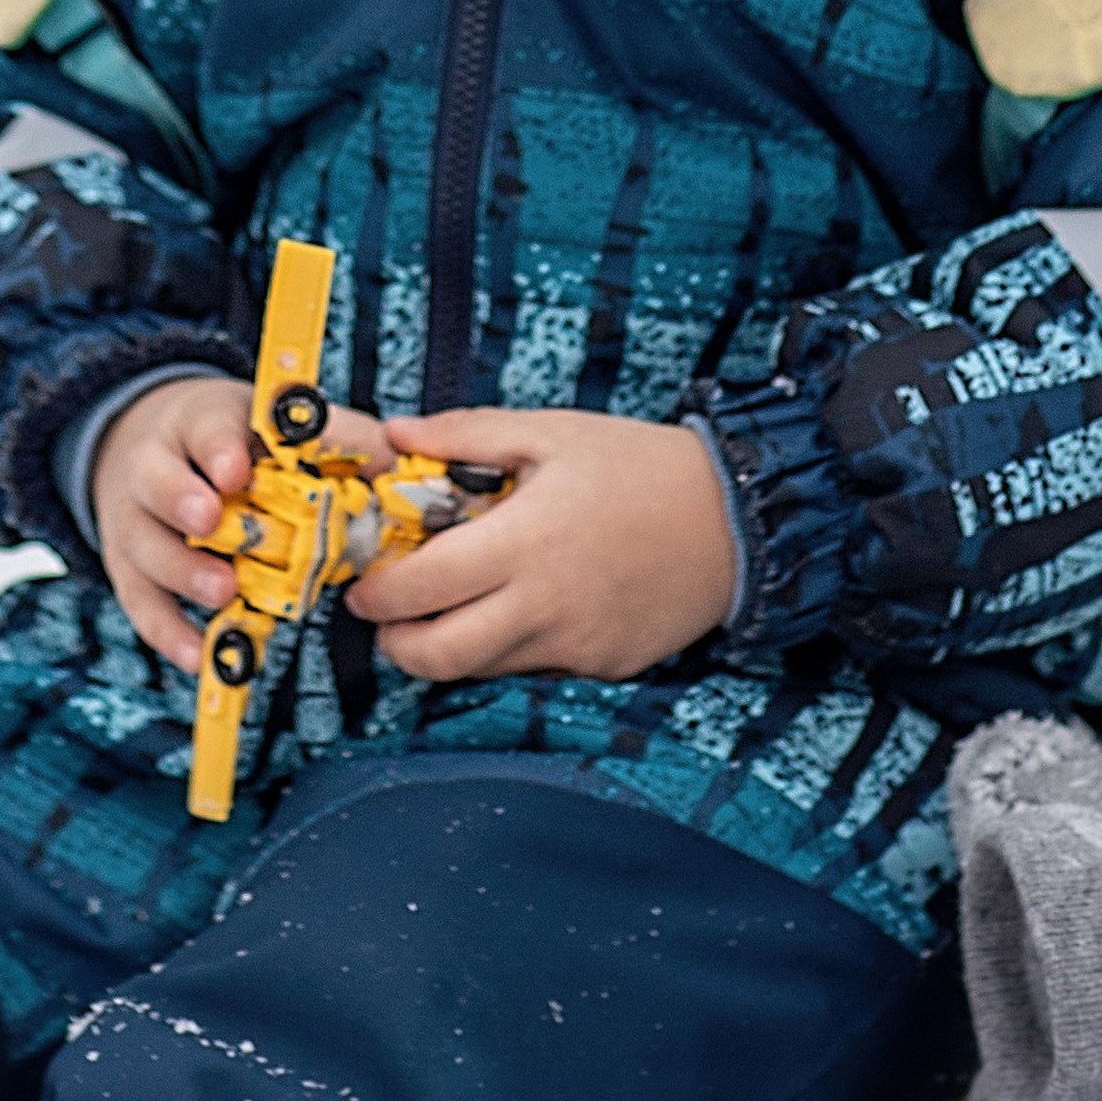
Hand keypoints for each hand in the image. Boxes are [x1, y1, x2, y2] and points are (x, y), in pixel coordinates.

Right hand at [93, 375, 392, 670]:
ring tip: (223, 591)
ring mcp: (134, 520)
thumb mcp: (279, 424)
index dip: (219, 448)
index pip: (205, 426)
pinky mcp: (130, 571)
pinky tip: (201, 655)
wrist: (158, 447)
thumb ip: (336, 438)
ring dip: (181, 571)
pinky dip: (169, 633)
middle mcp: (154, 466)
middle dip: (182, 500)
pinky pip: (142, 605)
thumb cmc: (239, 441)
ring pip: (142, 543)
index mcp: (198, 421)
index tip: (238, 471)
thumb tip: (395, 464)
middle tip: (212, 522)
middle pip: (155, 479)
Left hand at [345, 406, 736, 683]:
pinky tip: (525, 605)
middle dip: (397, 644)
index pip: (420, 589)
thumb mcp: (551, 432)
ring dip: (451, 646)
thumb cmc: (640, 467)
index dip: (377, 593)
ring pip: (482, 668)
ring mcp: (575, 645)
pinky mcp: (602, 666)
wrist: (735, 519)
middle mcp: (545, 605)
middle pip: (438, 656)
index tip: (366, 582)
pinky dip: (512, 646)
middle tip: (391, 616)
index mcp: (525, 542)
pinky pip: (535, 669)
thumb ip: (465, 434)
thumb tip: (396, 435)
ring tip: (456, 604)